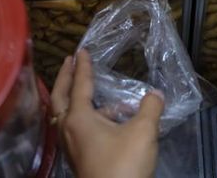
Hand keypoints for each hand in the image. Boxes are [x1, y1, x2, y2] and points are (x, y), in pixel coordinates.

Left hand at [51, 50, 164, 177]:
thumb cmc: (124, 165)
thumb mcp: (143, 131)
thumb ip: (150, 108)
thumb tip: (155, 94)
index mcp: (78, 119)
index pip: (79, 85)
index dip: (83, 67)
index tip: (81, 51)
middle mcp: (69, 130)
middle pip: (61, 98)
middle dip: (66, 78)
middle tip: (69, 62)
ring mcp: (72, 148)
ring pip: (70, 117)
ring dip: (81, 101)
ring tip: (104, 95)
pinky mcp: (80, 160)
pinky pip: (79, 131)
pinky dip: (90, 119)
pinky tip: (114, 122)